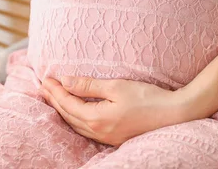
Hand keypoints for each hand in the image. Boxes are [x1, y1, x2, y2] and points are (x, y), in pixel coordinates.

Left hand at [40, 77, 184, 145]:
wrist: (174, 115)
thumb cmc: (147, 98)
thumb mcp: (116, 86)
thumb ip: (88, 86)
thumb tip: (65, 81)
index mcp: (96, 118)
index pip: (67, 104)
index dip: (55, 91)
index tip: (45, 79)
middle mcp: (98, 131)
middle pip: (68, 115)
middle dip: (54, 100)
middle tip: (43, 87)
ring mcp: (106, 137)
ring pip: (76, 124)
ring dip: (63, 110)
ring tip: (54, 98)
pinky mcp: (114, 138)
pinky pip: (86, 129)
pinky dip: (75, 117)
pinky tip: (74, 112)